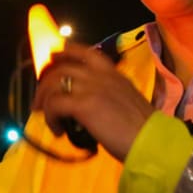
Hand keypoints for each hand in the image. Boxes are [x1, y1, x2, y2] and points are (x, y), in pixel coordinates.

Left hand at [32, 44, 154, 161]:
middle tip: (40, 98)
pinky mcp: (83, 105)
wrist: (152, 141)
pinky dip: (50, 117)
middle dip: (45, 81)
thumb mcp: (127, 102)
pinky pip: (54, 104)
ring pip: (54, 84)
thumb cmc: (144, 129)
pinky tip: (57, 130)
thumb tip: (91, 109)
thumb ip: (108, 98)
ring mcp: (91, 88)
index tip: (53, 56)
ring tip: (45, 116)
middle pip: (62, 67)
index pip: (86, 52)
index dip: (66, 51)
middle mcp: (101, 75)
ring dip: (44, 100)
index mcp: (114, 74)